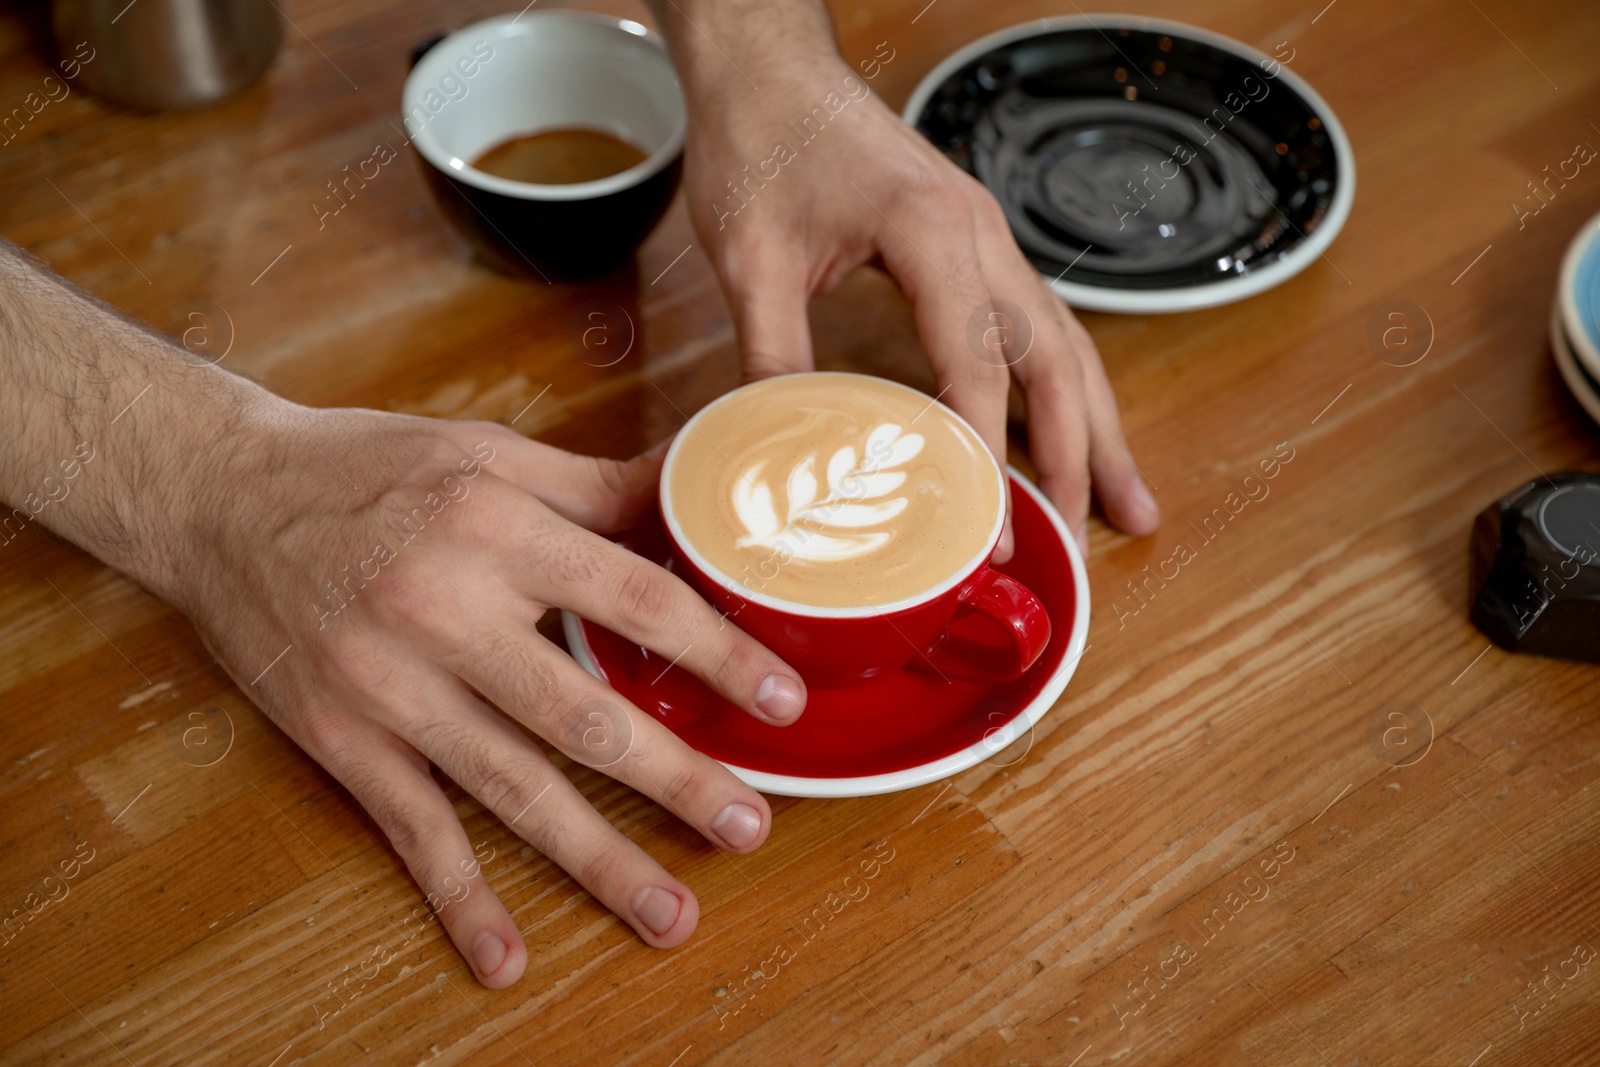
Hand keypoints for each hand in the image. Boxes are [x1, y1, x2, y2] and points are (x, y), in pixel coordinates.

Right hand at [171, 403, 807, 985]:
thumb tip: (692, 488)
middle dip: (674, 778)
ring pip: (511, 788)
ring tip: (672, 914)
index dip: (715, 654)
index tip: (781, 705)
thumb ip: (591, 484)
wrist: (215, 497)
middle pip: (581, 713)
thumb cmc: (365, 467)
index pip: (632, 600)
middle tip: (750, 828)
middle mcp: (445, 611)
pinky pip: (411, 829)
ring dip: (597, 858)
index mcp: (494, 530)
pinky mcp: (341, 738)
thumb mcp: (482, 452)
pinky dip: (459, 897)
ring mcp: (389, 686)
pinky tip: (507, 958)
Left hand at [667, 18, 1159, 555]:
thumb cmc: (762, 143)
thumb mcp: (750, 259)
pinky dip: (1063, 389)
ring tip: (1126, 504)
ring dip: (1095, 426)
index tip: (991, 527)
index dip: (987, 452)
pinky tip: (1071, 434)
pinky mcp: (976, 245)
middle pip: (1055, 358)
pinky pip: (1040, 325)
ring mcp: (988, 237)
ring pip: (1066, 343)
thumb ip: (771, 357)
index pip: (979, 361)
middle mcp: (981, 233)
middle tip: (1092, 538)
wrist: (771, 69)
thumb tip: (787, 453)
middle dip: (1078, 454)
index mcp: (931, 230)